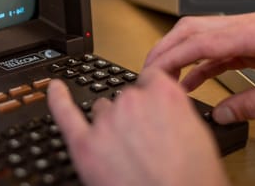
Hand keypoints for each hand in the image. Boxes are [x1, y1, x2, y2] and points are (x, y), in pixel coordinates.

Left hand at [47, 70, 228, 185]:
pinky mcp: (84, 144)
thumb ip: (175, 112)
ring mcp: (106, 121)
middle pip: (124, 98)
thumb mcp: (200, 136)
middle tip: (146, 146)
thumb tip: (163, 112)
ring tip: (126, 155)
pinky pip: (65, 114)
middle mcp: (132, 101)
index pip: (150, 79)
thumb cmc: (194, 182)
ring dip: (110, 126)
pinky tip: (55, 89)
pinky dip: (57, 99)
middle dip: (133, 118)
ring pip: (102, 112)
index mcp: (164, 95)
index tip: (151, 103)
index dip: (151, 95)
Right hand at [144, 12, 254, 123]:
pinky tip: (192, 80)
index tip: (152, 71)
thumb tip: (222, 113)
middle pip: (192, 28)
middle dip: (165, 47)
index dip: (172, 56)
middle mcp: (247, 25)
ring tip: (163, 76)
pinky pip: (217, 48)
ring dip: (179, 54)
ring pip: (200, 35)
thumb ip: (254, 104)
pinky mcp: (254, 41)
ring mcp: (249, 30)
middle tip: (148, 69)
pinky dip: (199, 63)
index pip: (200, 40)